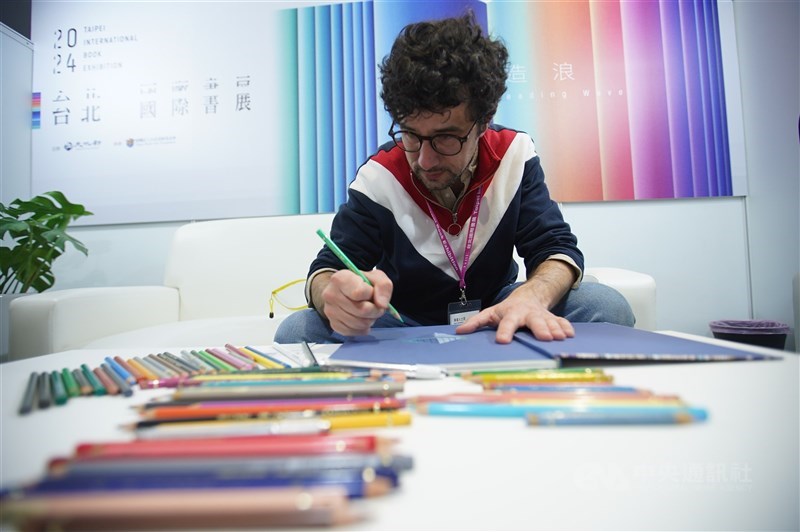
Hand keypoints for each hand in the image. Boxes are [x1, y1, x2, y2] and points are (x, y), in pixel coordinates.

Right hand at [315, 269, 393, 335]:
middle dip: (375, 310)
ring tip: (368, 311)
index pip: (359, 292)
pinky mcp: (333, 325)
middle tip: (375, 305)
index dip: (371, 294)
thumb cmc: (362, 283)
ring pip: (360, 324)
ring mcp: (330, 311)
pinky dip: (362, 328)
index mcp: (339, 279)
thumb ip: (383, 286)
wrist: (346, 291)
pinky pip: (354, 332)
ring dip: (370, 319)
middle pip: (362, 310)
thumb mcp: (376, 277)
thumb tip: (382, 305)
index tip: (371, 291)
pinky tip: (362, 318)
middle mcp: (330, 295)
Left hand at [455, 260, 576, 342]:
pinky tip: (570, 335)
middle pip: (534, 321)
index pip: (507, 323)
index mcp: (511, 314)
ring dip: (555, 329)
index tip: (502, 341)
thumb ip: (476, 322)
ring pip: (550, 322)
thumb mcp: (491, 313)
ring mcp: (542, 316)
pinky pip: (561, 322)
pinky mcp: (553, 319)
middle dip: (540, 328)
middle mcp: (528, 314)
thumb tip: (459, 331)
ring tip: (559, 338)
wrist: (529, 296)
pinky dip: (566, 327)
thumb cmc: (507, 310)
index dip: (504, 331)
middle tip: (545, 338)